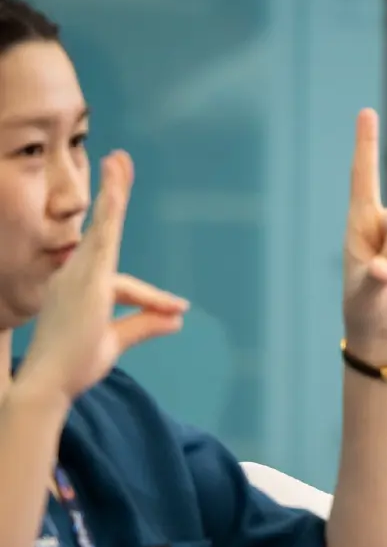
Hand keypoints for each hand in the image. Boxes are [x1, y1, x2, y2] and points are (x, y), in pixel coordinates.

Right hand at [18, 151, 188, 399]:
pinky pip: (100, 239)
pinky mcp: (85, 278)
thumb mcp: (115, 342)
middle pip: (102, 231)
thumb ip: (144, 325)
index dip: (154, 299)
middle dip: (113, 196)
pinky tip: (116, 190)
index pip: (125, 285)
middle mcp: (74, 275)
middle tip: (119, 161)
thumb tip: (178, 319)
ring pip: (101, 228)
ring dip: (113, 194)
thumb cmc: (72, 366)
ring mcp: (78, 274)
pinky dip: (109, 214)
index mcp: (79, 288)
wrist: (46, 385)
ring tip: (119, 162)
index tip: (179, 309)